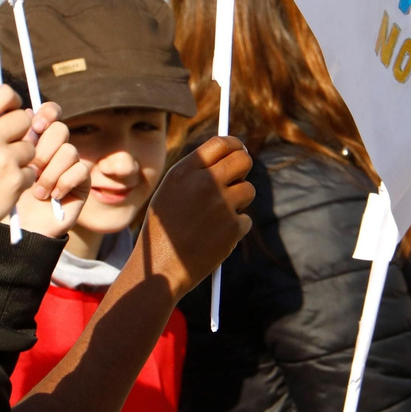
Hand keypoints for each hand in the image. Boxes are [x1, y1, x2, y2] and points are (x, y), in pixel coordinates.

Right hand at [0, 85, 37, 225]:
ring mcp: (4, 160)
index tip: (12, 109)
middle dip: (21, 129)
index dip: (12, 100)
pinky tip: (4, 184)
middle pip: (24, 119)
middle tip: (11, 140)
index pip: (3, 93)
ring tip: (2, 167)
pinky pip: (31, 170)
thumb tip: (10, 108)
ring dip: (22, 156)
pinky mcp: (16, 180)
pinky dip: (21, 178)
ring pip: (31, 146)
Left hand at [15, 106, 91, 238]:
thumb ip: (16, 140)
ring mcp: (70, 164)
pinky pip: (80, 170)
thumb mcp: (7, 165)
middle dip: (45, 149)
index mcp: (38, 139)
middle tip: (33, 167)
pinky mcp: (82, 181)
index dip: (47, 113)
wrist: (22, 227)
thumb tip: (26, 113)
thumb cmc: (10, 196)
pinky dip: (64, 183)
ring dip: (51, 173)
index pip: (50, 112)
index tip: (36, 125)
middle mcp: (56, 148)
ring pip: (69, 151)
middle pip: (60, 129)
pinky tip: (52, 196)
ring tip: (37, 192)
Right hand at [138, 136, 253, 299]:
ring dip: (239, 201)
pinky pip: (245, 219)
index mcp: (185, 172)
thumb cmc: (164, 231)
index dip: (234, 144)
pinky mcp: (233, 227)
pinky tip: (214, 238)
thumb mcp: (169, 192)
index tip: (238, 149)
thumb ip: (195, 172)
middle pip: (243, 160)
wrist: (161, 268)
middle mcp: (205, 183)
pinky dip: (235, 228)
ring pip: (248, 190)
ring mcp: (222, 204)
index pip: (220, 143)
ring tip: (216, 218)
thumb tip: (228, 156)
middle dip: (244, 167)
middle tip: (239, 177)